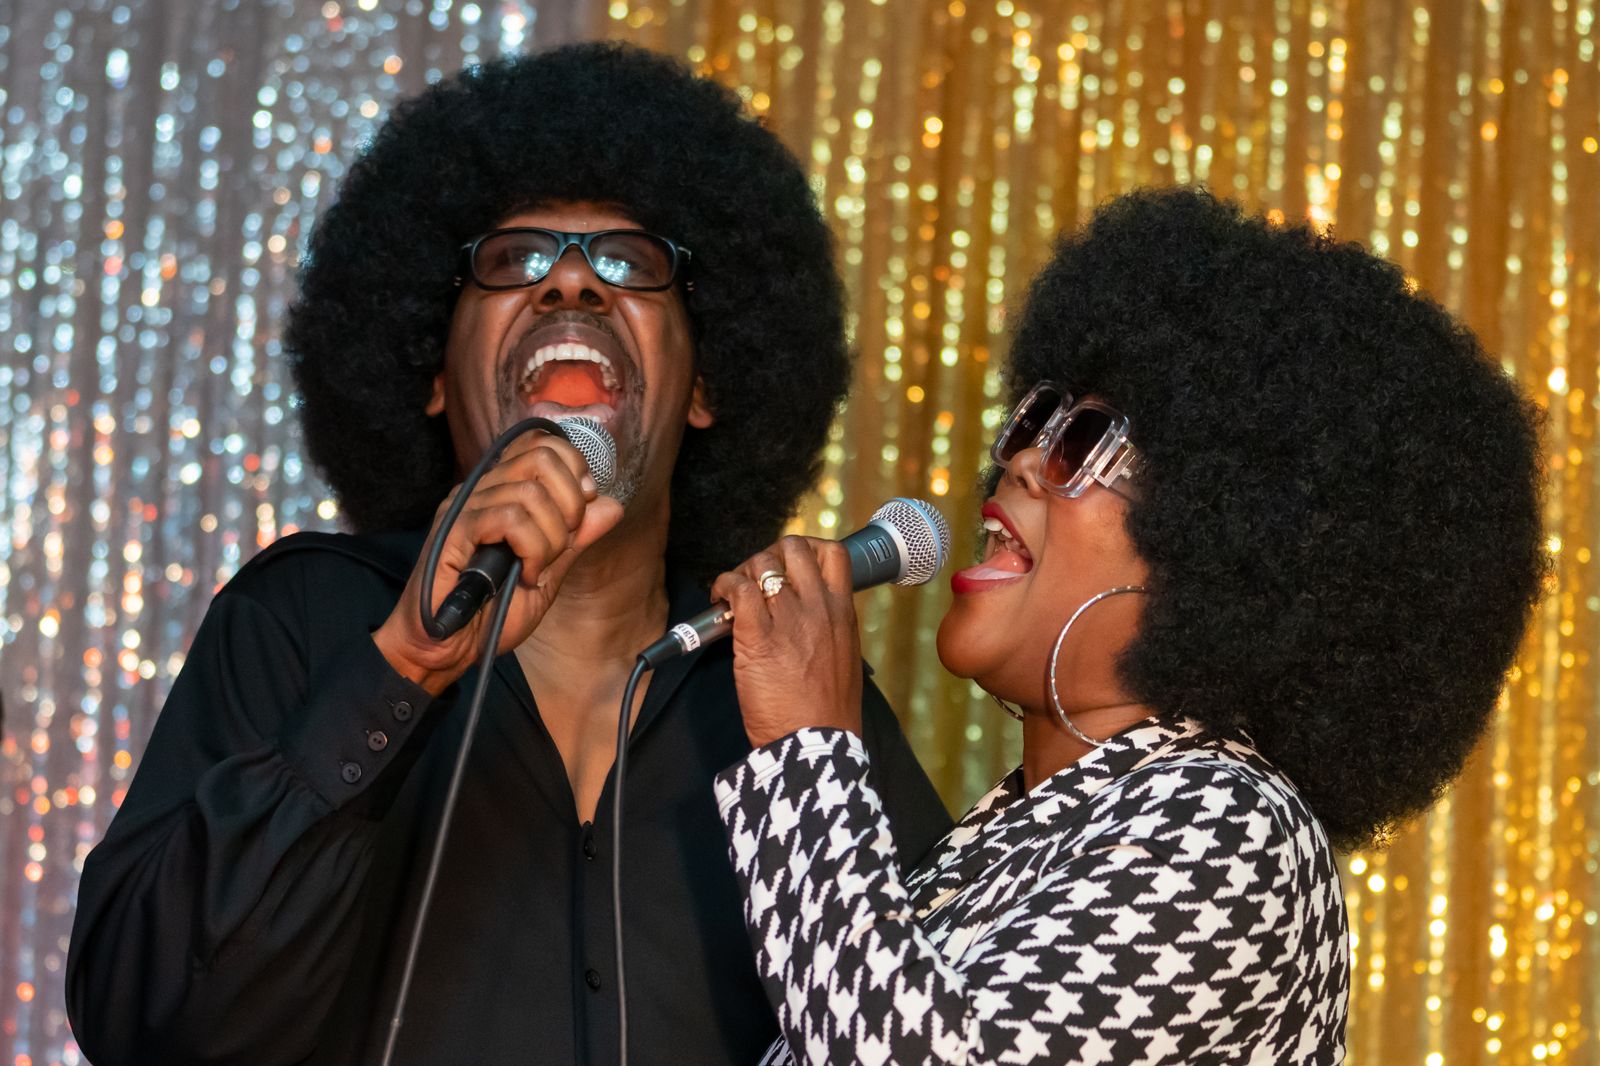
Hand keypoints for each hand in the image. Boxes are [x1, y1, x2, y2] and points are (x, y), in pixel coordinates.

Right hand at [374, 429, 623, 692]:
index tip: (586, 503)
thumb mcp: (548, 572)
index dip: (575, 466)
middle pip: (541, 456)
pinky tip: (525, 574)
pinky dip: (532, 549)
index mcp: (503, 490)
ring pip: (530, 492)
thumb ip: (576, 538)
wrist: (450, 647)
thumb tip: (612, 504)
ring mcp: (466, 506)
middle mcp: (483, 489)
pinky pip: (509, 518)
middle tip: (564, 542)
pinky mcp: (454, 529)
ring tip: (537, 569)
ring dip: (551, 538)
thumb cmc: (493, 611)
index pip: (543, 443)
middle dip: (571, 501)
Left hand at [710, 536, 862, 749]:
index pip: (833, 554)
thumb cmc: (828, 713)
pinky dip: (723, 585)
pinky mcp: (757, 636)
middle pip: (793, 547)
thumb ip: (830, 630)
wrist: (815, 743)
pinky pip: (738, 589)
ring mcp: (789, 619)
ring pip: (761, 564)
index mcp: (842, 613)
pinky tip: (719, 600)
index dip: (807, 550)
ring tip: (733, 595)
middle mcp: (818, 607)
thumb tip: (809, 618)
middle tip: (756, 579)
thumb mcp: (844, 660)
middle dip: (770, 556)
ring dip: (743, 572)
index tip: (789, 566)